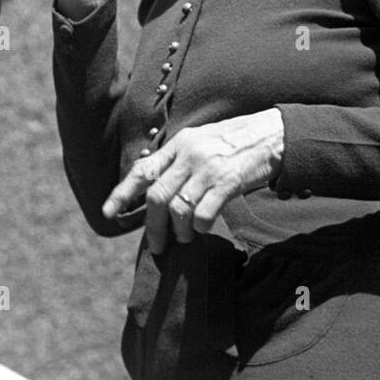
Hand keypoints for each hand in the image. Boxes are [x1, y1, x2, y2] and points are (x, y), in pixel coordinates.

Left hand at [103, 110, 284, 252]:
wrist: (271, 134)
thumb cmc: (234, 142)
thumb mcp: (200, 141)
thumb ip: (179, 161)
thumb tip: (158, 192)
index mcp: (179, 144)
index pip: (143, 170)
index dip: (122, 193)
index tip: (108, 213)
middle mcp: (189, 154)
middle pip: (157, 196)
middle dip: (152, 226)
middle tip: (156, 244)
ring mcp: (207, 169)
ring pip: (178, 209)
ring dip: (178, 231)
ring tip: (183, 238)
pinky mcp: (227, 182)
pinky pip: (203, 213)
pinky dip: (199, 227)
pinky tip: (202, 228)